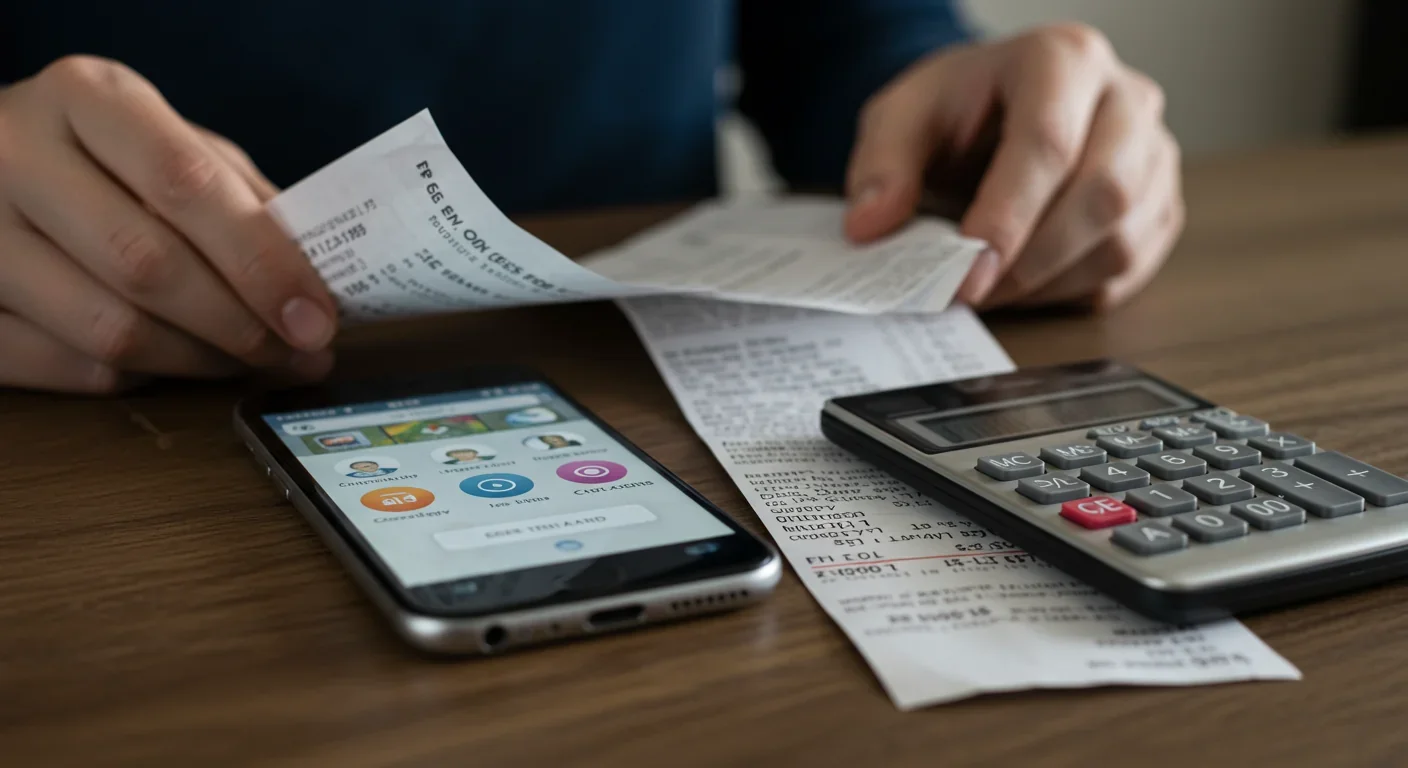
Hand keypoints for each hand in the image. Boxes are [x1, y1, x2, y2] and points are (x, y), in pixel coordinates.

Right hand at [0, 56, 336, 392]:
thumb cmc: (103, 156)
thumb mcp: (172, 144)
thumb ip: (243, 201)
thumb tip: (319, 286)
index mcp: (85, 99)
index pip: (185, 184)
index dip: (262, 261)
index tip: (317, 318)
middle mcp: (13, 154)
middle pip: (146, 265)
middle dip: (242, 325)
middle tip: (298, 353)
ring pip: (108, 330)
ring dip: (200, 362)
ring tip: (250, 362)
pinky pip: (63, 368)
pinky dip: (135, 379)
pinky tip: (173, 364)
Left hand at [844, 24, 1182, 310]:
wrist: (993, 112)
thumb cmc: (956, 111)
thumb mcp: (901, 118)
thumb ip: (880, 166)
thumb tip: (871, 225)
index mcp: (1062, 58)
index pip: (1048, 143)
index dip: (1006, 219)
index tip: (965, 277)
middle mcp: (1126, 99)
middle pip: (1104, 192)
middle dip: (1031, 261)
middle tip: (972, 295)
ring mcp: (1154, 153)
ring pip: (1123, 239)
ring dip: (1048, 283)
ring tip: (989, 290)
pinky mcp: (1160, 205)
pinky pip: (1130, 268)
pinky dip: (1072, 293)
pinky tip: (1025, 285)